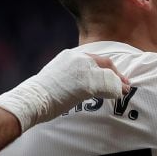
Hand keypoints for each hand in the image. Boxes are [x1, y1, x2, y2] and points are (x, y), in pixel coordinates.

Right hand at [0, 49, 129, 131]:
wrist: (32, 99)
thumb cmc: (40, 94)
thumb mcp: (57, 77)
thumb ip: (71, 75)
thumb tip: (81, 85)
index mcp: (70, 56)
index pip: (95, 59)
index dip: (108, 68)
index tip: (115, 77)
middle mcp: (77, 58)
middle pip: (105, 63)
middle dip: (117, 74)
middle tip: (125, 84)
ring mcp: (82, 69)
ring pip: (108, 74)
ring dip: (117, 84)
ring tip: (123, 91)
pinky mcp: (86, 82)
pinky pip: (106, 85)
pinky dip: (114, 90)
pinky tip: (117, 95)